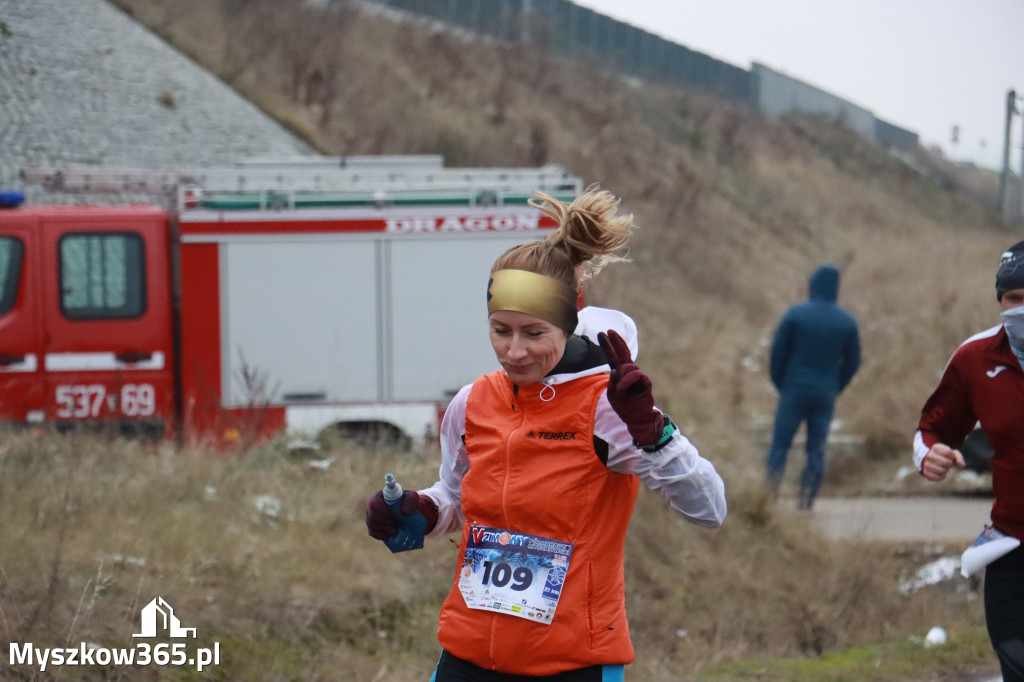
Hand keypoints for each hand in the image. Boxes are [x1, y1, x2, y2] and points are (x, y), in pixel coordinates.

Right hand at [365, 489, 437, 540]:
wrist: (410, 514)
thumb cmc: (409, 503)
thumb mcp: (413, 498)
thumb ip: (411, 500)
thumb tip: (404, 511)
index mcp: (380, 495)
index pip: (374, 502)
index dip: (383, 511)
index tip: (395, 516)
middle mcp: (373, 505)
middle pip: (372, 515)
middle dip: (385, 522)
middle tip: (397, 524)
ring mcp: (371, 516)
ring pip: (371, 524)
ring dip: (385, 528)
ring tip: (396, 530)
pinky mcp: (372, 526)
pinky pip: (372, 532)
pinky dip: (381, 535)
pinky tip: (389, 534)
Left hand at [598, 329, 662, 445]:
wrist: (637, 418)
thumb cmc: (624, 406)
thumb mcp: (613, 395)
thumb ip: (612, 382)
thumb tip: (616, 370)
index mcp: (619, 373)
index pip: (613, 356)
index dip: (608, 345)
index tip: (602, 333)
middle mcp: (628, 372)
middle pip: (623, 353)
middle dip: (616, 341)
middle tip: (609, 331)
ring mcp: (638, 375)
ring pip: (628, 367)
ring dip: (622, 377)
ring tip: (620, 389)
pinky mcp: (645, 381)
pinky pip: (635, 375)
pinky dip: (627, 381)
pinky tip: (623, 388)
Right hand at [921, 443, 965, 480]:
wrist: (928, 460)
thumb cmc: (942, 456)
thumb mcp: (950, 453)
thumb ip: (958, 457)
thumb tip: (962, 465)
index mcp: (935, 448)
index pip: (948, 452)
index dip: (951, 456)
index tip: (949, 456)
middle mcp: (928, 455)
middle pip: (946, 462)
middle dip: (949, 464)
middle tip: (946, 463)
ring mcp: (925, 464)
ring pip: (942, 471)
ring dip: (945, 470)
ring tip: (942, 467)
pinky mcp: (924, 473)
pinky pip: (937, 477)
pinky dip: (941, 476)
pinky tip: (939, 473)